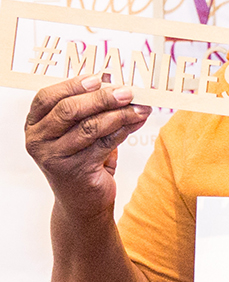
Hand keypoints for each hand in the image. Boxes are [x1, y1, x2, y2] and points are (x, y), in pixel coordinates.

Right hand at [25, 74, 150, 219]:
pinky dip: (124, 130)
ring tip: (140, 107)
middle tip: (127, 92)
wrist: (82, 203)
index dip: (73, 85)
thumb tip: (112, 82)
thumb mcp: (78, 131)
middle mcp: (38, 141)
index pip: (47, 97)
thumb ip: (89, 109)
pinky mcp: (76, 171)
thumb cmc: (80, 160)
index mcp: (35, 125)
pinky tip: (137, 122)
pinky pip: (105, 144)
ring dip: (120, 114)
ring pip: (90, 127)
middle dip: (102, 98)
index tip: (99, 79)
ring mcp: (55, 158)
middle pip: (69, 110)